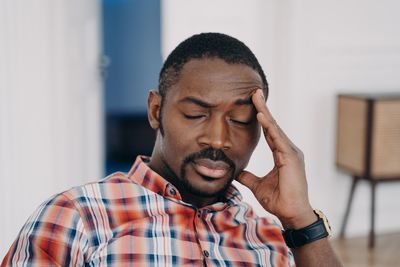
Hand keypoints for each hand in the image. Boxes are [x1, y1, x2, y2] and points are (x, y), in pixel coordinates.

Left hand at [236, 89, 315, 228]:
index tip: (253, 103)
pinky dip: (270, 126)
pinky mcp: (292, 157)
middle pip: (272, 125)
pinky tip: (261, 115)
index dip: (261, 117)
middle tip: (254, 92)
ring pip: (275, 128)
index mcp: (281, 154)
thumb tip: (236, 172)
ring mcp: (291, 152)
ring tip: (256, 97)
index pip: (269, 131)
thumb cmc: (278, 199)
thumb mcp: (257, 185)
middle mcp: (287, 150)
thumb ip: (248, 176)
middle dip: (263, 108)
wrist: (290, 213)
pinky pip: (278, 138)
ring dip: (265, 112)